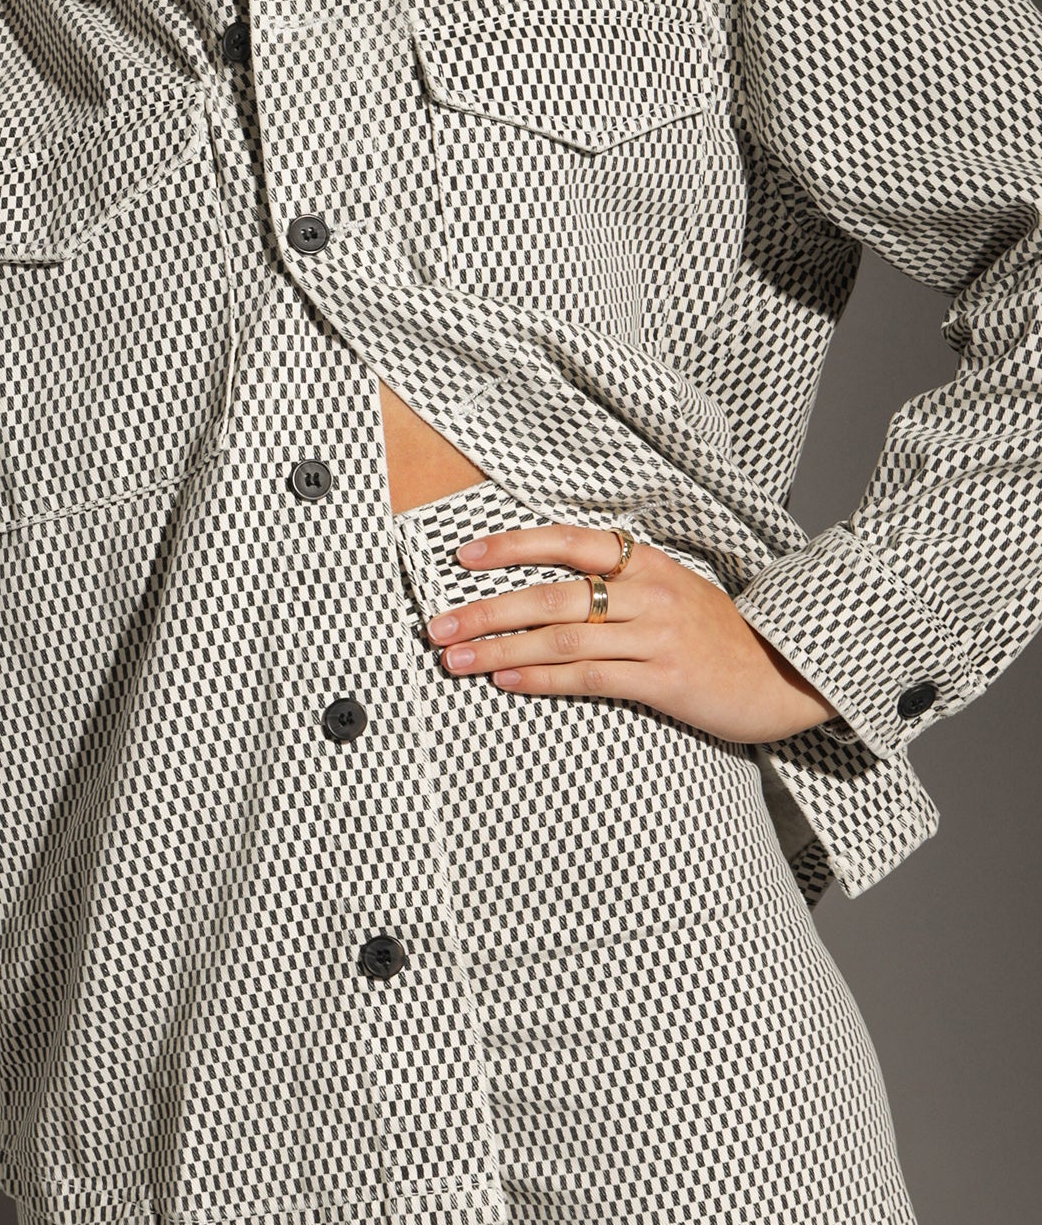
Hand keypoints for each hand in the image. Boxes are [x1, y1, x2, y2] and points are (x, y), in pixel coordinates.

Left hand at [424, 523, 840, 744]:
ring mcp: (659, 635)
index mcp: (648, 561)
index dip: (512, 545)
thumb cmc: (719, 636)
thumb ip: (618, 586)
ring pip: (563, 637)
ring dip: (500, 649)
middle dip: (486, 609)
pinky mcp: (667, 679)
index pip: (568, 541)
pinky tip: (506, 682)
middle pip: (552, 594)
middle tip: (435, 624)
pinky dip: (542, 680)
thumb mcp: (672, 592)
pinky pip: (591, 678)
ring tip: (455, 659)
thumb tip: (541, 594)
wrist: (788, 675)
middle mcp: (650, 591)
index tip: (463, 555)